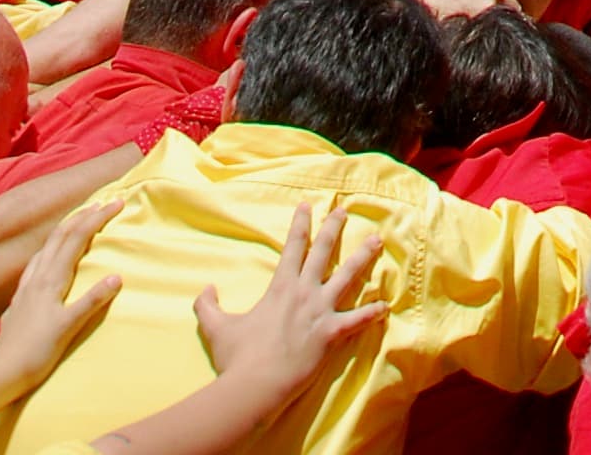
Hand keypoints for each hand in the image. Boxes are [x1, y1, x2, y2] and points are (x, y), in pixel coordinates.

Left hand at [0, 197, 122, 402]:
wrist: (1, 374)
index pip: (77, 238)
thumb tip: (117, 276)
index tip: (117, 203)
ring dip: (65, 230)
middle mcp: (37, 277)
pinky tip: (46, 259)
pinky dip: (49, 250)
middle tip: (101, 204)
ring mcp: (25, 288)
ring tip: (77, 223)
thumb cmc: (36, 353)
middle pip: (60, 236)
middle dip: (82, 216)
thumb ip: (91, 301)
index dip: (97, 218)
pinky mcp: (18, 300)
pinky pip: (35, 263)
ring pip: (46, 247)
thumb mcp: (68, 328)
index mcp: (51, 280)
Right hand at [192, 202, 387, 415]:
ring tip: (377, 240)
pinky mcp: (330, 334)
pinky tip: (385, 305)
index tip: (306, 205)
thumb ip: (208, 306)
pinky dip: (371, 313)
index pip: (292, 248)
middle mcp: (303, 293)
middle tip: (344, 209)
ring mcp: (320, 312)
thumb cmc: (237, 356)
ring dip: (363, 258)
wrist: (255, 384)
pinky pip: (356, 321)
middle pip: (323, 252)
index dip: (300, 225)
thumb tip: (205, 289)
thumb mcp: (216, 327)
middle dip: (333, 228)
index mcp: (280, 287)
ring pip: (347, 277)